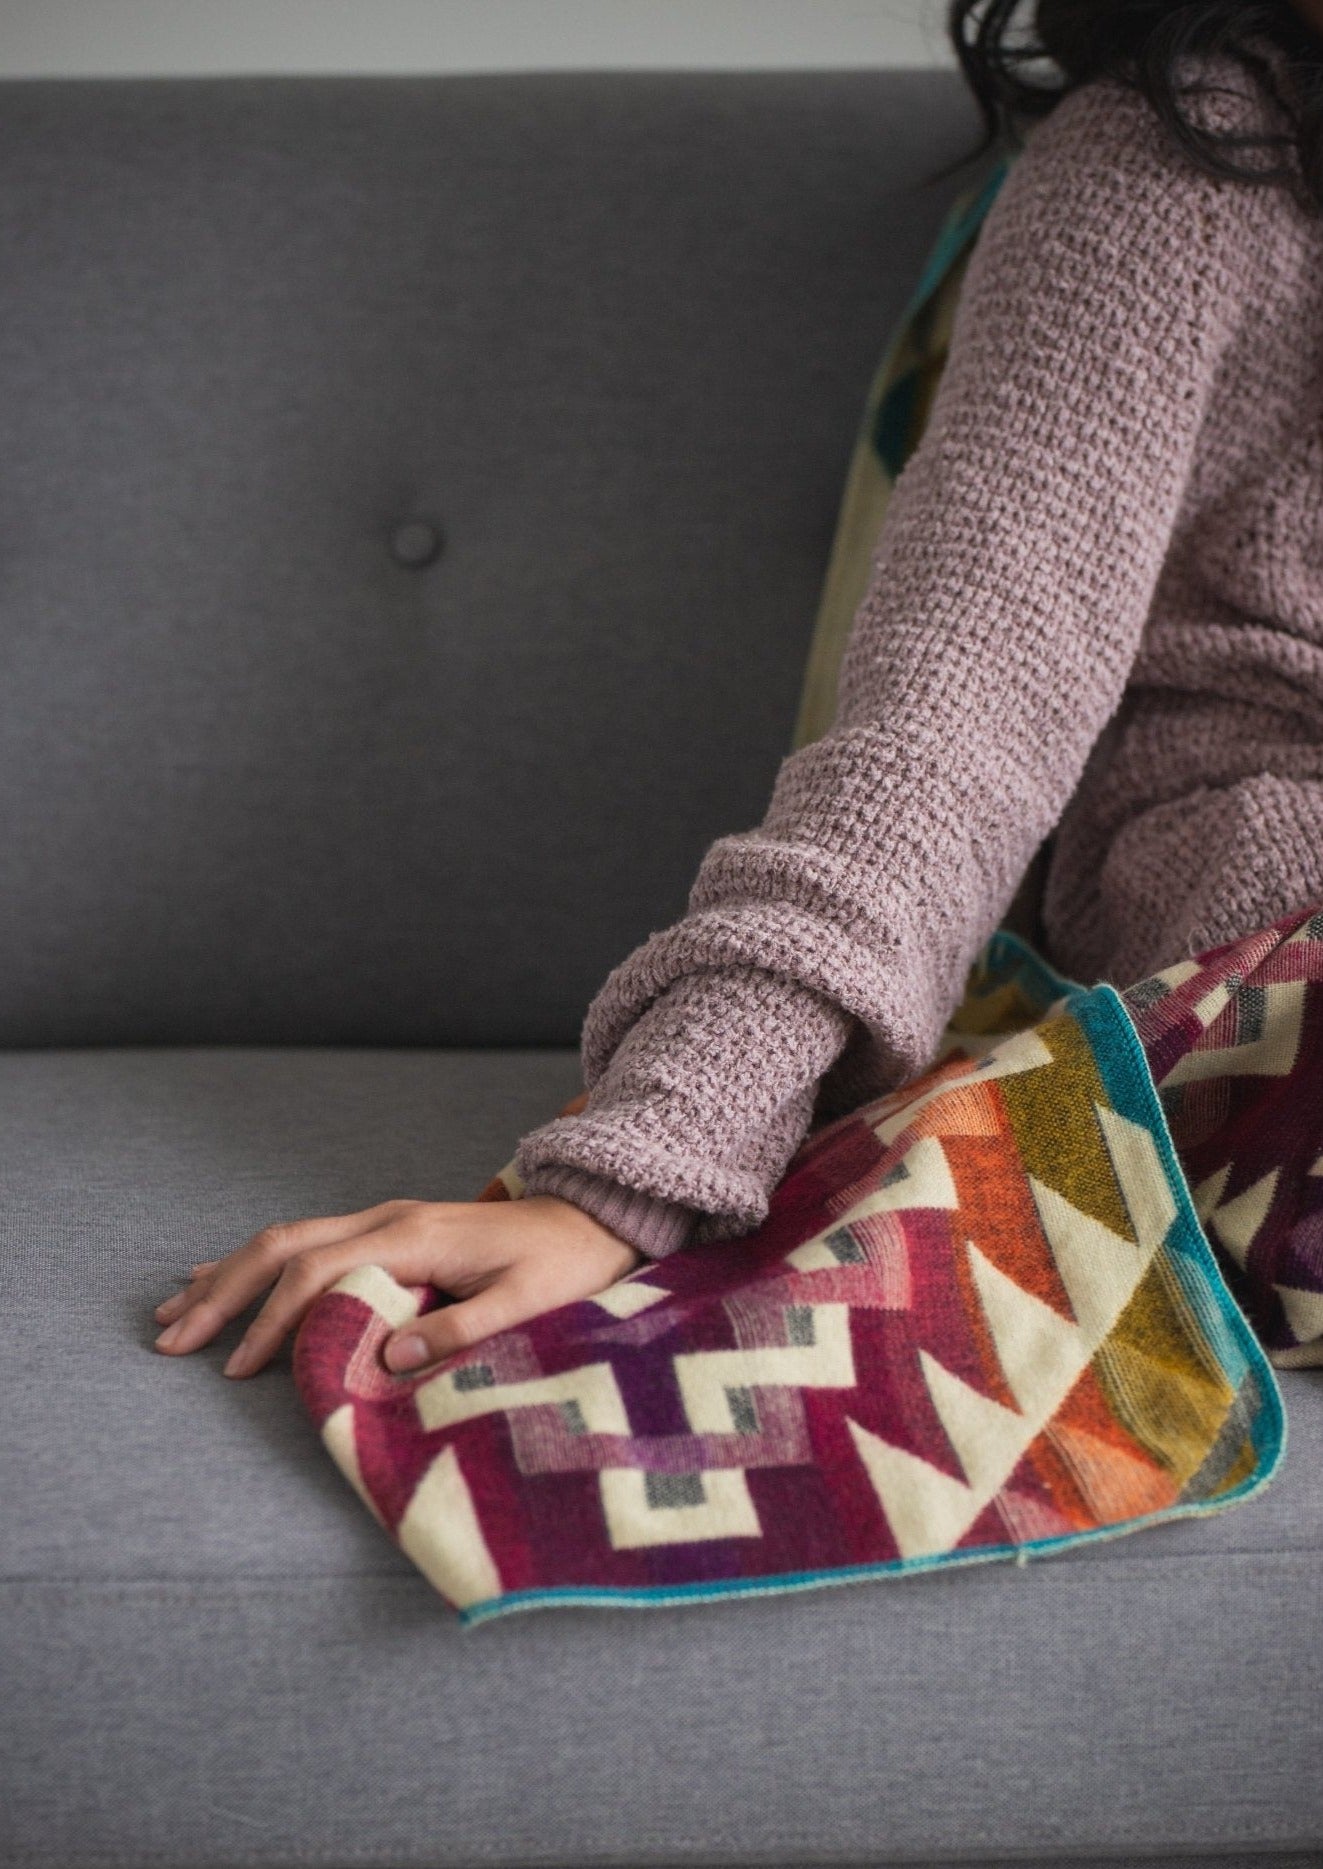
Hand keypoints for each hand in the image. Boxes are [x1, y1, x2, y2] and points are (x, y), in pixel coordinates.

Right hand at [151, 1194, 645, 1377]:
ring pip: (288, 1239)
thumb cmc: (562, 1267)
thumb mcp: (525, 1304)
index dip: (274, 1321)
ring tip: (176, 1310)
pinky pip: (311, 1243)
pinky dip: (263, 1264)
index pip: (318, 1273)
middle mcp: (389, 1219)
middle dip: (225, 1291)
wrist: (590, 1220)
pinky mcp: (391, 1233)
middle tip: (172, 1338)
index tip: (239, 1368)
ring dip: (231, 1274)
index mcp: (413, 1236)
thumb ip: (459, 1330)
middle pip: (284, 1246)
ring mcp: (387, 1221)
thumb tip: (388, 1358)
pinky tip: (230, 1278)